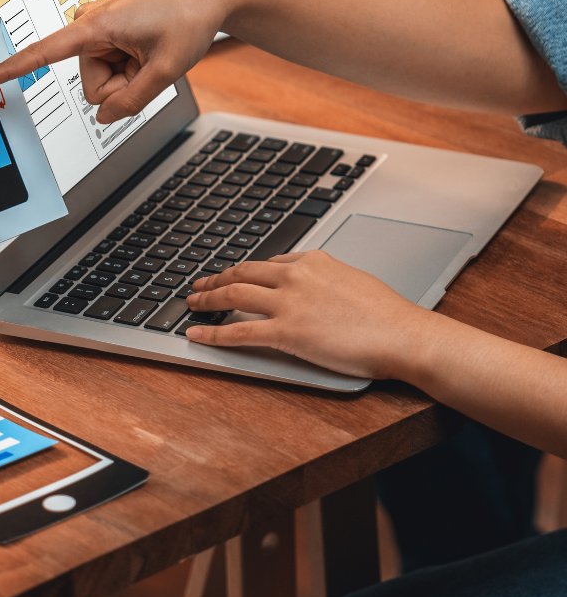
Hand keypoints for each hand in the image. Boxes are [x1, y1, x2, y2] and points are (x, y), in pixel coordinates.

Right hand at [0, 0, 222, 122]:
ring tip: (151, 52)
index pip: (42, 54)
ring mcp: (97, 27)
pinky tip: (147, 49)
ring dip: (128, 76)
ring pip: (100, 79)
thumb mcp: (166, 71)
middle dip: (121, 85)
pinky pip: (108, 67)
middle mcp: (89, 22)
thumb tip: (103, 117)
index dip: (8, 68)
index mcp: (95, 25)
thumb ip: (132, 103)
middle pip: (91, 84)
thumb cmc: (189, 20)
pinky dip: (130, 68)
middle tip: (150, 62)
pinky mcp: (105, 31)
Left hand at [183, 250, 445, 379]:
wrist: (404, 335)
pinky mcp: (285, 331)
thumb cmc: (388, 315)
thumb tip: (316, 290)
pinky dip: (212, 332)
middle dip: (218, 278)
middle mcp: (295, 275)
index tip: (234, 276)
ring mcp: (288, 302)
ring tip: (192, 303)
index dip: (246, 271)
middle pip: (243, 272)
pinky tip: (196, 334)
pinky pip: (238, 330)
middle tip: (200, 285)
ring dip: (208, 298)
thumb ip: (326, 281)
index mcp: (313, 261)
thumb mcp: (353, 281)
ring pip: (234, 295)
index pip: (269, 263)